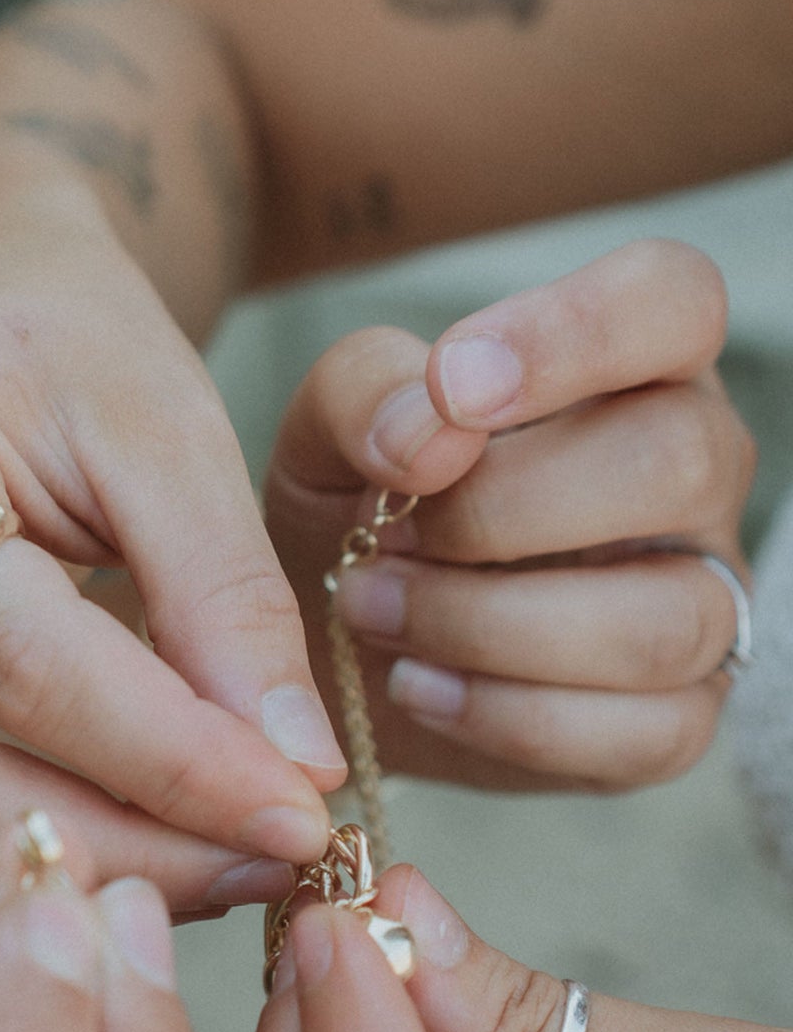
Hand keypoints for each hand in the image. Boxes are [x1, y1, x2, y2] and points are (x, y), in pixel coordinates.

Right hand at [0, 222, 343, 927]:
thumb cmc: (72, 343)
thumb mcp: (171, 430)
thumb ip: (227, 596)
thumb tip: (290, 769)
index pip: (25, 665)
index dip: (176, 763)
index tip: (302, 815)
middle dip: (126, 849)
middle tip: (274, 860)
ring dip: (74, 874)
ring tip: (223, 856)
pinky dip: (14, 864)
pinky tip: (136, 842)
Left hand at [265, 240, 755, 789]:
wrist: (339, 645)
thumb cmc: (361, 508)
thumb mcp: (330, 429)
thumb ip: (367, 391)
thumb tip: (434, 432)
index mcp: (629, 364)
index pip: (673, 298)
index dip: (576, 333)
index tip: (455, 389)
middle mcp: (694, 472)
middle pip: (677, 461)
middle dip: (500, 511)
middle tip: (386, 536)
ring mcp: (700, 599)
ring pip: (658, 619)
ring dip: (486, 626)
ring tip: (375, 611)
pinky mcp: (675, 718)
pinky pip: (639, 733)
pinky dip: (505, 717)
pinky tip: (420, 688)